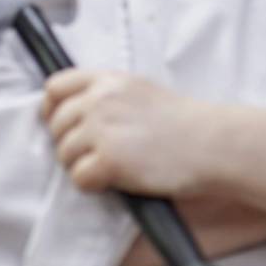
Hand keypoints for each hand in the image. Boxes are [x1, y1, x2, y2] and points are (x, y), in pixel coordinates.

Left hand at [40, 69, 217, 197]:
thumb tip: (72, 111)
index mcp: (107, 80)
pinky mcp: (108, 160)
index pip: (55, 87)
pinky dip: (93, 185)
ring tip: (112, 168)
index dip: (53, 109)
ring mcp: (102, 130)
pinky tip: (115, 181)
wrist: (213, 144)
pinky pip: (79, 177)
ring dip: (81, 165)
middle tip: (96, 155)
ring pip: (64, 154)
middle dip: (70, 143)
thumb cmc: (183, 123)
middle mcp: (99, 100)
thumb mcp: (140, 91)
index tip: (63, 124)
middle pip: (57, 125)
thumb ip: (105, 95)